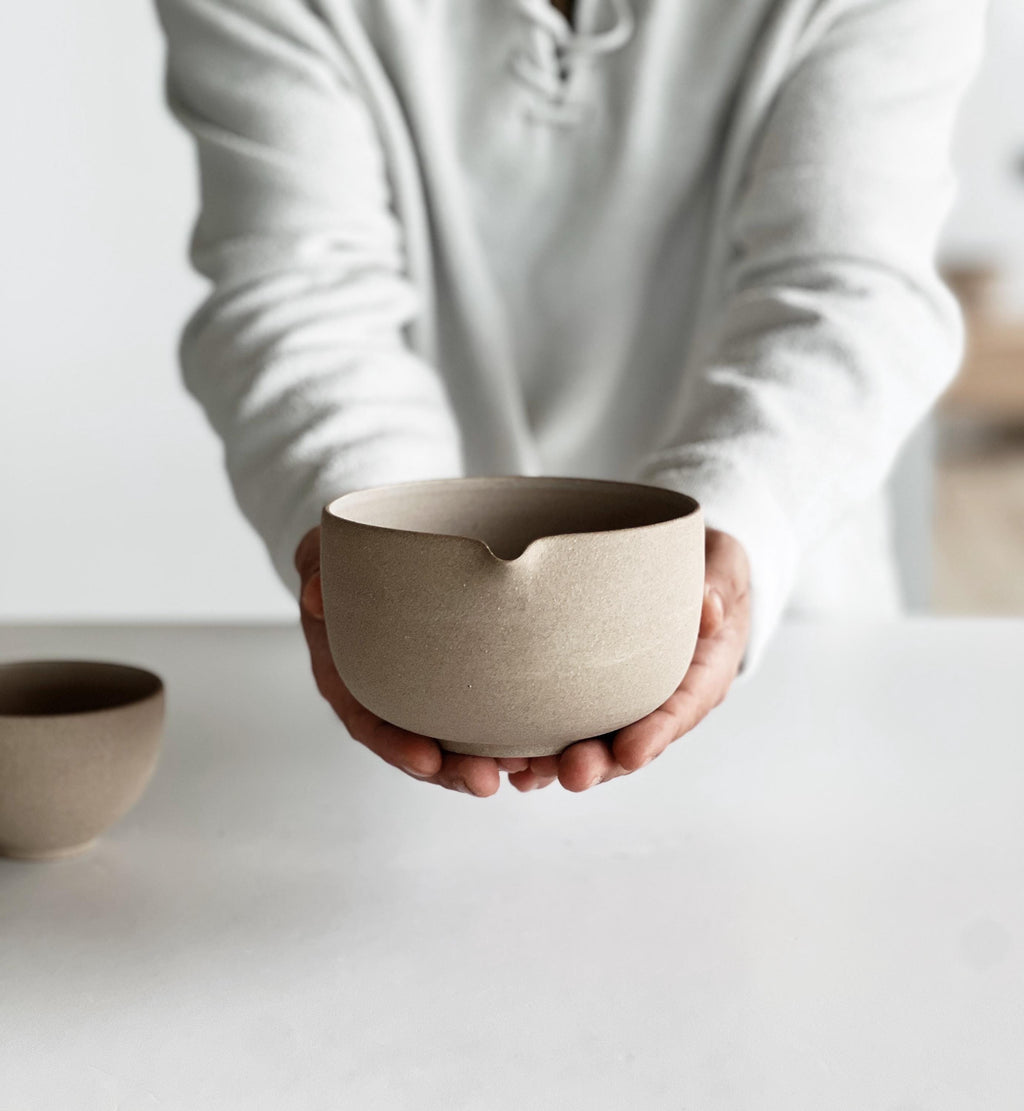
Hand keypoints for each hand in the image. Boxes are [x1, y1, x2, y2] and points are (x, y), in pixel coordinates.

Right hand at [296, 526, 524, 796]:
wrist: (365, 556)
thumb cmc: (341, 559)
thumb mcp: (320, 558)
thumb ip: (316, 574)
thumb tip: (316, 595)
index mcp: (348, 677)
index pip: (367, 723)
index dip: (395, 746)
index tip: (426, 762)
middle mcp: (386, 696)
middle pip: (416, 747)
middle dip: (451, 771)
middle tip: (486, 781)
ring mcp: (422, 694)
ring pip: (453, 742)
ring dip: (487, 761)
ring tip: (524, 772)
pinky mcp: (455, 683)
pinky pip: (480, 717)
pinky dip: (506, 734)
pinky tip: (539, 746)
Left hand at [506, 527, 750, 793]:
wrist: (686, 573)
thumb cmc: (707, 570)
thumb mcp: (724, 564)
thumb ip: (719, 584)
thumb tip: (708, 607)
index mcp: (703, 674)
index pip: (681, 709)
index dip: (656, 733)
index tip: (632, 752)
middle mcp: (662, 699)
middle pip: (632, 740)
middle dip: (601, 761)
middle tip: (572, 773)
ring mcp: (625, 704)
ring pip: (594, 743)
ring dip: (560, 762)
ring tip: (529, 774)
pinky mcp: (593, 697)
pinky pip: (566, 727)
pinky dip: (539, 751)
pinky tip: (512, 766)